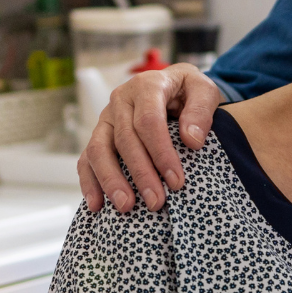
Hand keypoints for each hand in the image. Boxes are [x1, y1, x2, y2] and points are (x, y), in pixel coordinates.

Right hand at [77, 63, 222, 212]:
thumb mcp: (205, 90)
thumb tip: (191, 140)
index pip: (149, 122)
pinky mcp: (99, 135)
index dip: (161, 153)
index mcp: (146, 86)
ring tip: (126, 207)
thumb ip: (201, 111)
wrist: (174, 85)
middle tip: (156, 202)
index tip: (176, 182)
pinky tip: (97, 205)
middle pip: (124, 139)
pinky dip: (89, 182)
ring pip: (98, 149)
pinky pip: (86, 159)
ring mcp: (106, 119)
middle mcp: (121, 100)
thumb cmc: (189, 91)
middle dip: (140, 173)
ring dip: (111, 180)